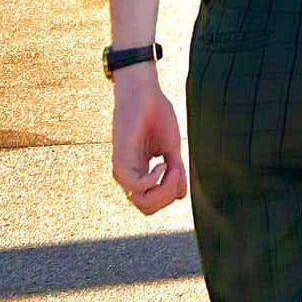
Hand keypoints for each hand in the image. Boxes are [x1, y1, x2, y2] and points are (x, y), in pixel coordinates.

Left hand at [111, 72, 188, 213]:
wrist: (144, 93)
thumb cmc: (156, 114)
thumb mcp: (171, 147)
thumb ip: (175, 172)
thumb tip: (180, 196)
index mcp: (140, 173)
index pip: (153, 203)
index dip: (171, 194)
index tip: (180, 169)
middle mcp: (129, 176)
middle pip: (148, 208)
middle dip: (169, 196)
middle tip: (177, 171)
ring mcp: (123, 171)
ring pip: (142, 203)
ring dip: (165, 189)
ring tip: (172, 165)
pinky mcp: (121, 162)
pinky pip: (137, 187)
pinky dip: (155, 178)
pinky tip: (162, 161)